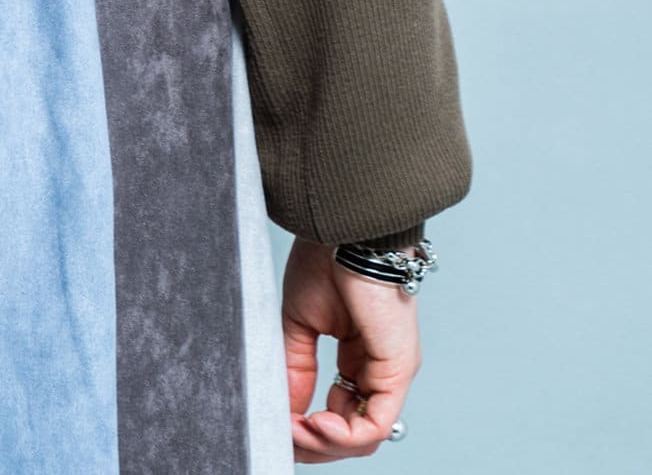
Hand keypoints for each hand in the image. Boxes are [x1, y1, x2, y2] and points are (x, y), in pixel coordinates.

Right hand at [283, 236, 422, 460]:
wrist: (342, 229)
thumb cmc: (324, 260)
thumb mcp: (299, 323)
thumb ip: (295, 369)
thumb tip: (285, 411)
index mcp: (358, 359)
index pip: (340, 415)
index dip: (306, 428)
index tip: (276, 423)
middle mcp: (378, 371)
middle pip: (351, 434)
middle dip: (313, 443)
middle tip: (281, 433)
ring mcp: (391, 373)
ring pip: (364, 438)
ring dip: (323, 444)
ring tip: (293, 429)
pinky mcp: (397, 370)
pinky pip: (374, 426)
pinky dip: (341, 436)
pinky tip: (314, 423)